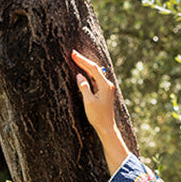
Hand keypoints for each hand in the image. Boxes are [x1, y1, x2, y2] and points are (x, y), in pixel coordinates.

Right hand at [71, 49, 129, 173]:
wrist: (106, 127)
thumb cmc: (98, 116)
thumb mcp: (88, 101)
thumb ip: (84, 86)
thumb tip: (79, 75)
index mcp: (105, 85)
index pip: (93, 68)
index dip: (83, 60)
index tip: (73, 54)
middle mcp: (107, 85)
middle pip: (95, 69)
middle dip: (84, 61)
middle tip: (73, 54)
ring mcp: (107, 88)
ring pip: (95, 73)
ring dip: (86, 66)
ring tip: (76, 59)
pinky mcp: (104, 92)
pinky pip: (96, 79)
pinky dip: (89, 74)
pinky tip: (83, 71)